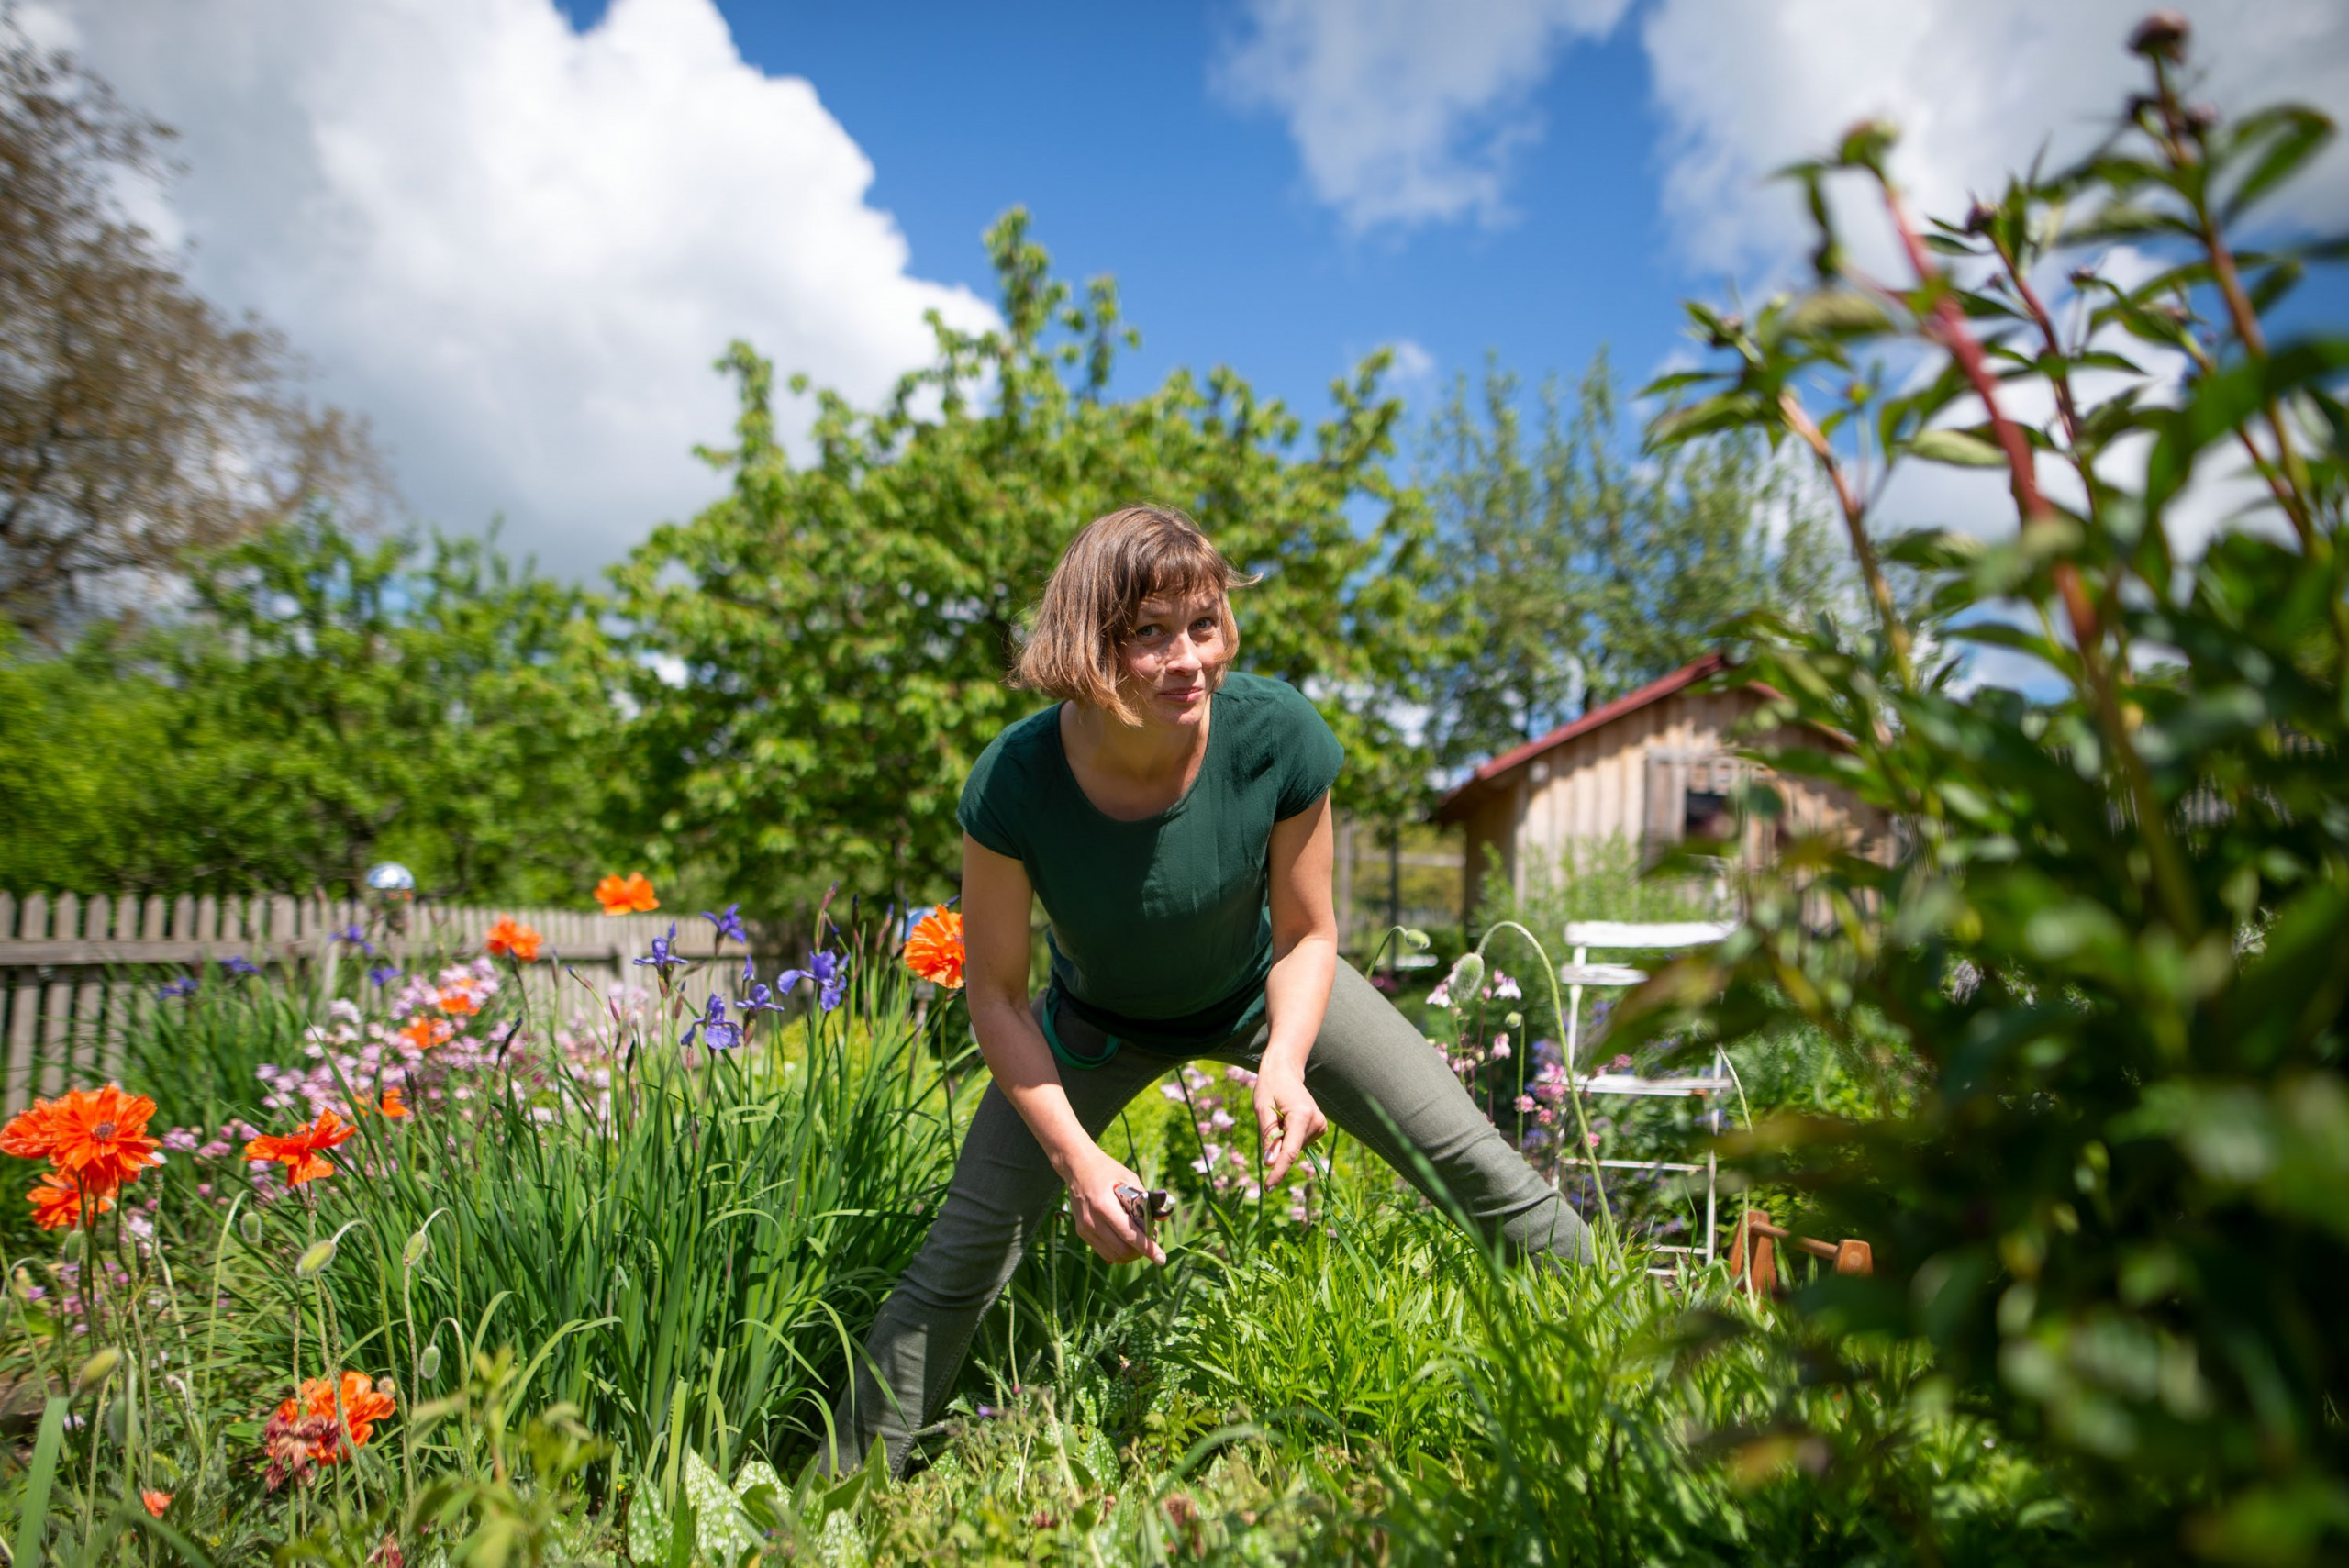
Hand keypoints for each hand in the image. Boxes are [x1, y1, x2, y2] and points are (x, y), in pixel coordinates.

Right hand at [1060, 1144, 1164, 1265]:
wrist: (1076, 1166)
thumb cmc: (1106, 1170)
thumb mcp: (1129, 1178)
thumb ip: (1145, 1200)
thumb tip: (1162, 1219)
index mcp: (1103, 1205)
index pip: (1129, 1235)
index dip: (1148, 1249)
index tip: (1162, 1259)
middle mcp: (1091, 1220)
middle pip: (1122, 1250)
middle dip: (1141, 1252)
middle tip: (1151, 1242)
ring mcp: (1085, 1228)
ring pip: (1113, 1255)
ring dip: (1130, 1254)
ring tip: (1139, 1241)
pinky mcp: (1081, 1232)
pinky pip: (1103, 1251)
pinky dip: (1118, 1251)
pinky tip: (1126, 1241)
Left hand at [1253, 1064, 1327, 1184]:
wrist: (1285, 1072)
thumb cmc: (1270, 1088)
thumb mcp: (1262, 1111)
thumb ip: (1269, 1138)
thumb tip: (1271, 1164)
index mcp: (1301, 1116)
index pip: (1290, 1152)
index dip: (1278, 1172)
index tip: (1268, 1187)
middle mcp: (1316, 1121)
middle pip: (1292, 1150)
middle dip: (1277, 1147)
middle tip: (1271, 1120)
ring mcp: (1321, 1124)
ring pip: (1296, 1148)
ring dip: (1284, 1140)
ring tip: (1280, 1116)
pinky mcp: (1320, 1127)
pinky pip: (1300, 1143)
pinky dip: (1290, 1138)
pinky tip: (1287, 1120)